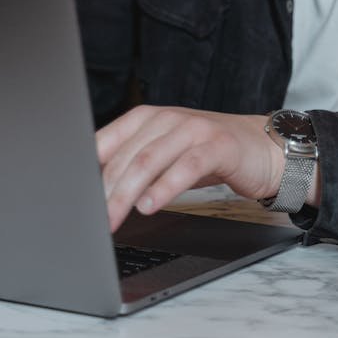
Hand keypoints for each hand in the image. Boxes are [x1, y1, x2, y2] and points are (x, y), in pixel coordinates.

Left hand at [96, 105, 284, 232]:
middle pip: (126, 156)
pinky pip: (185, 166)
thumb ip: (136, 164)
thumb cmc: (209, 153)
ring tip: (114, 217)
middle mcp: (168, 118)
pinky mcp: (217, 145)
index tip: (74, 198)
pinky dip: (164, 188)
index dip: (88, 170)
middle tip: (93, 221)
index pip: (108, 140)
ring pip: (150, 161)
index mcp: (148, 117)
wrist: (263, 148)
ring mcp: (193, 129)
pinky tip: (150, 205)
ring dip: (127, 193)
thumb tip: (95, 191)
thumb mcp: (167, 154)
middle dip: (105, 191)